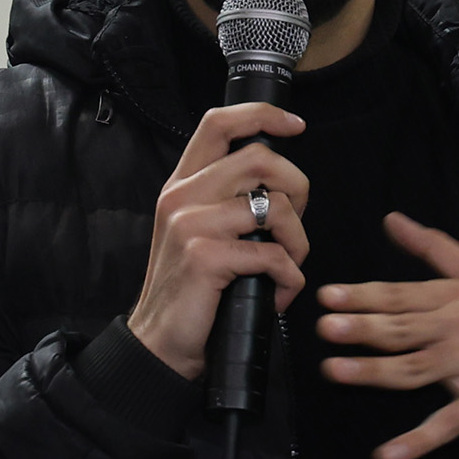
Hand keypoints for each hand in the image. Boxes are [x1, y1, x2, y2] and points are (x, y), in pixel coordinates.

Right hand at [128, 103, 312, 379]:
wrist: (159, 343)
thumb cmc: (191, 292)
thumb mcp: (199, 233)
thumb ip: (227, 201)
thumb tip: (279, 186)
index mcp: (182, 184)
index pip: (218, 123)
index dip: (262, 116)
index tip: (295, 127)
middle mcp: (182, 196)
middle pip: (261, 159)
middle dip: (297, 190)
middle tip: (293, 226)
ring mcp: (191, 224)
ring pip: (275, 207)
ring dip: (299, 243)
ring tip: (288, 268)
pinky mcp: (204, 256)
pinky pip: (274, 255)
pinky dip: (290, 279)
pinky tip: (277, 294)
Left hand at [315, 212, 458, 458]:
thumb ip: (434, 248)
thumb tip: (393, 220)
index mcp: (455, 296)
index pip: (401, 295)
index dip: (363, 295)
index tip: (327, 296)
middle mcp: (458, 326)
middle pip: (403, 328)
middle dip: (362, 328)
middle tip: (325, 327)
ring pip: (415, 369)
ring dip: (374, 372)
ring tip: (335, 371)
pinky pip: (448, 422)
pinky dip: (418, 440)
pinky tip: (388, 454)